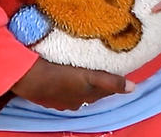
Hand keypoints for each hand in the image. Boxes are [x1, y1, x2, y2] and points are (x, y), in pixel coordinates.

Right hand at [11, 58, 133, 110]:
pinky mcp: (44, 87)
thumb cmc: (59, 76)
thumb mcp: (88, 78)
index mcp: (83, 98)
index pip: (103, 90)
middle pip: (89, 89)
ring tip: (85, 60)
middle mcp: (71, 100)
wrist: (26, 77)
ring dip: (80, 76)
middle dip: (97, 78)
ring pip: (74, 86)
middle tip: (104, 61)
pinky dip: (66, 75)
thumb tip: (133, 88)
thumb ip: (109, 82)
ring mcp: (56, 95)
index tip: (118, 67)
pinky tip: (64, 65)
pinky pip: (60, 82)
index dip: (112, 81)